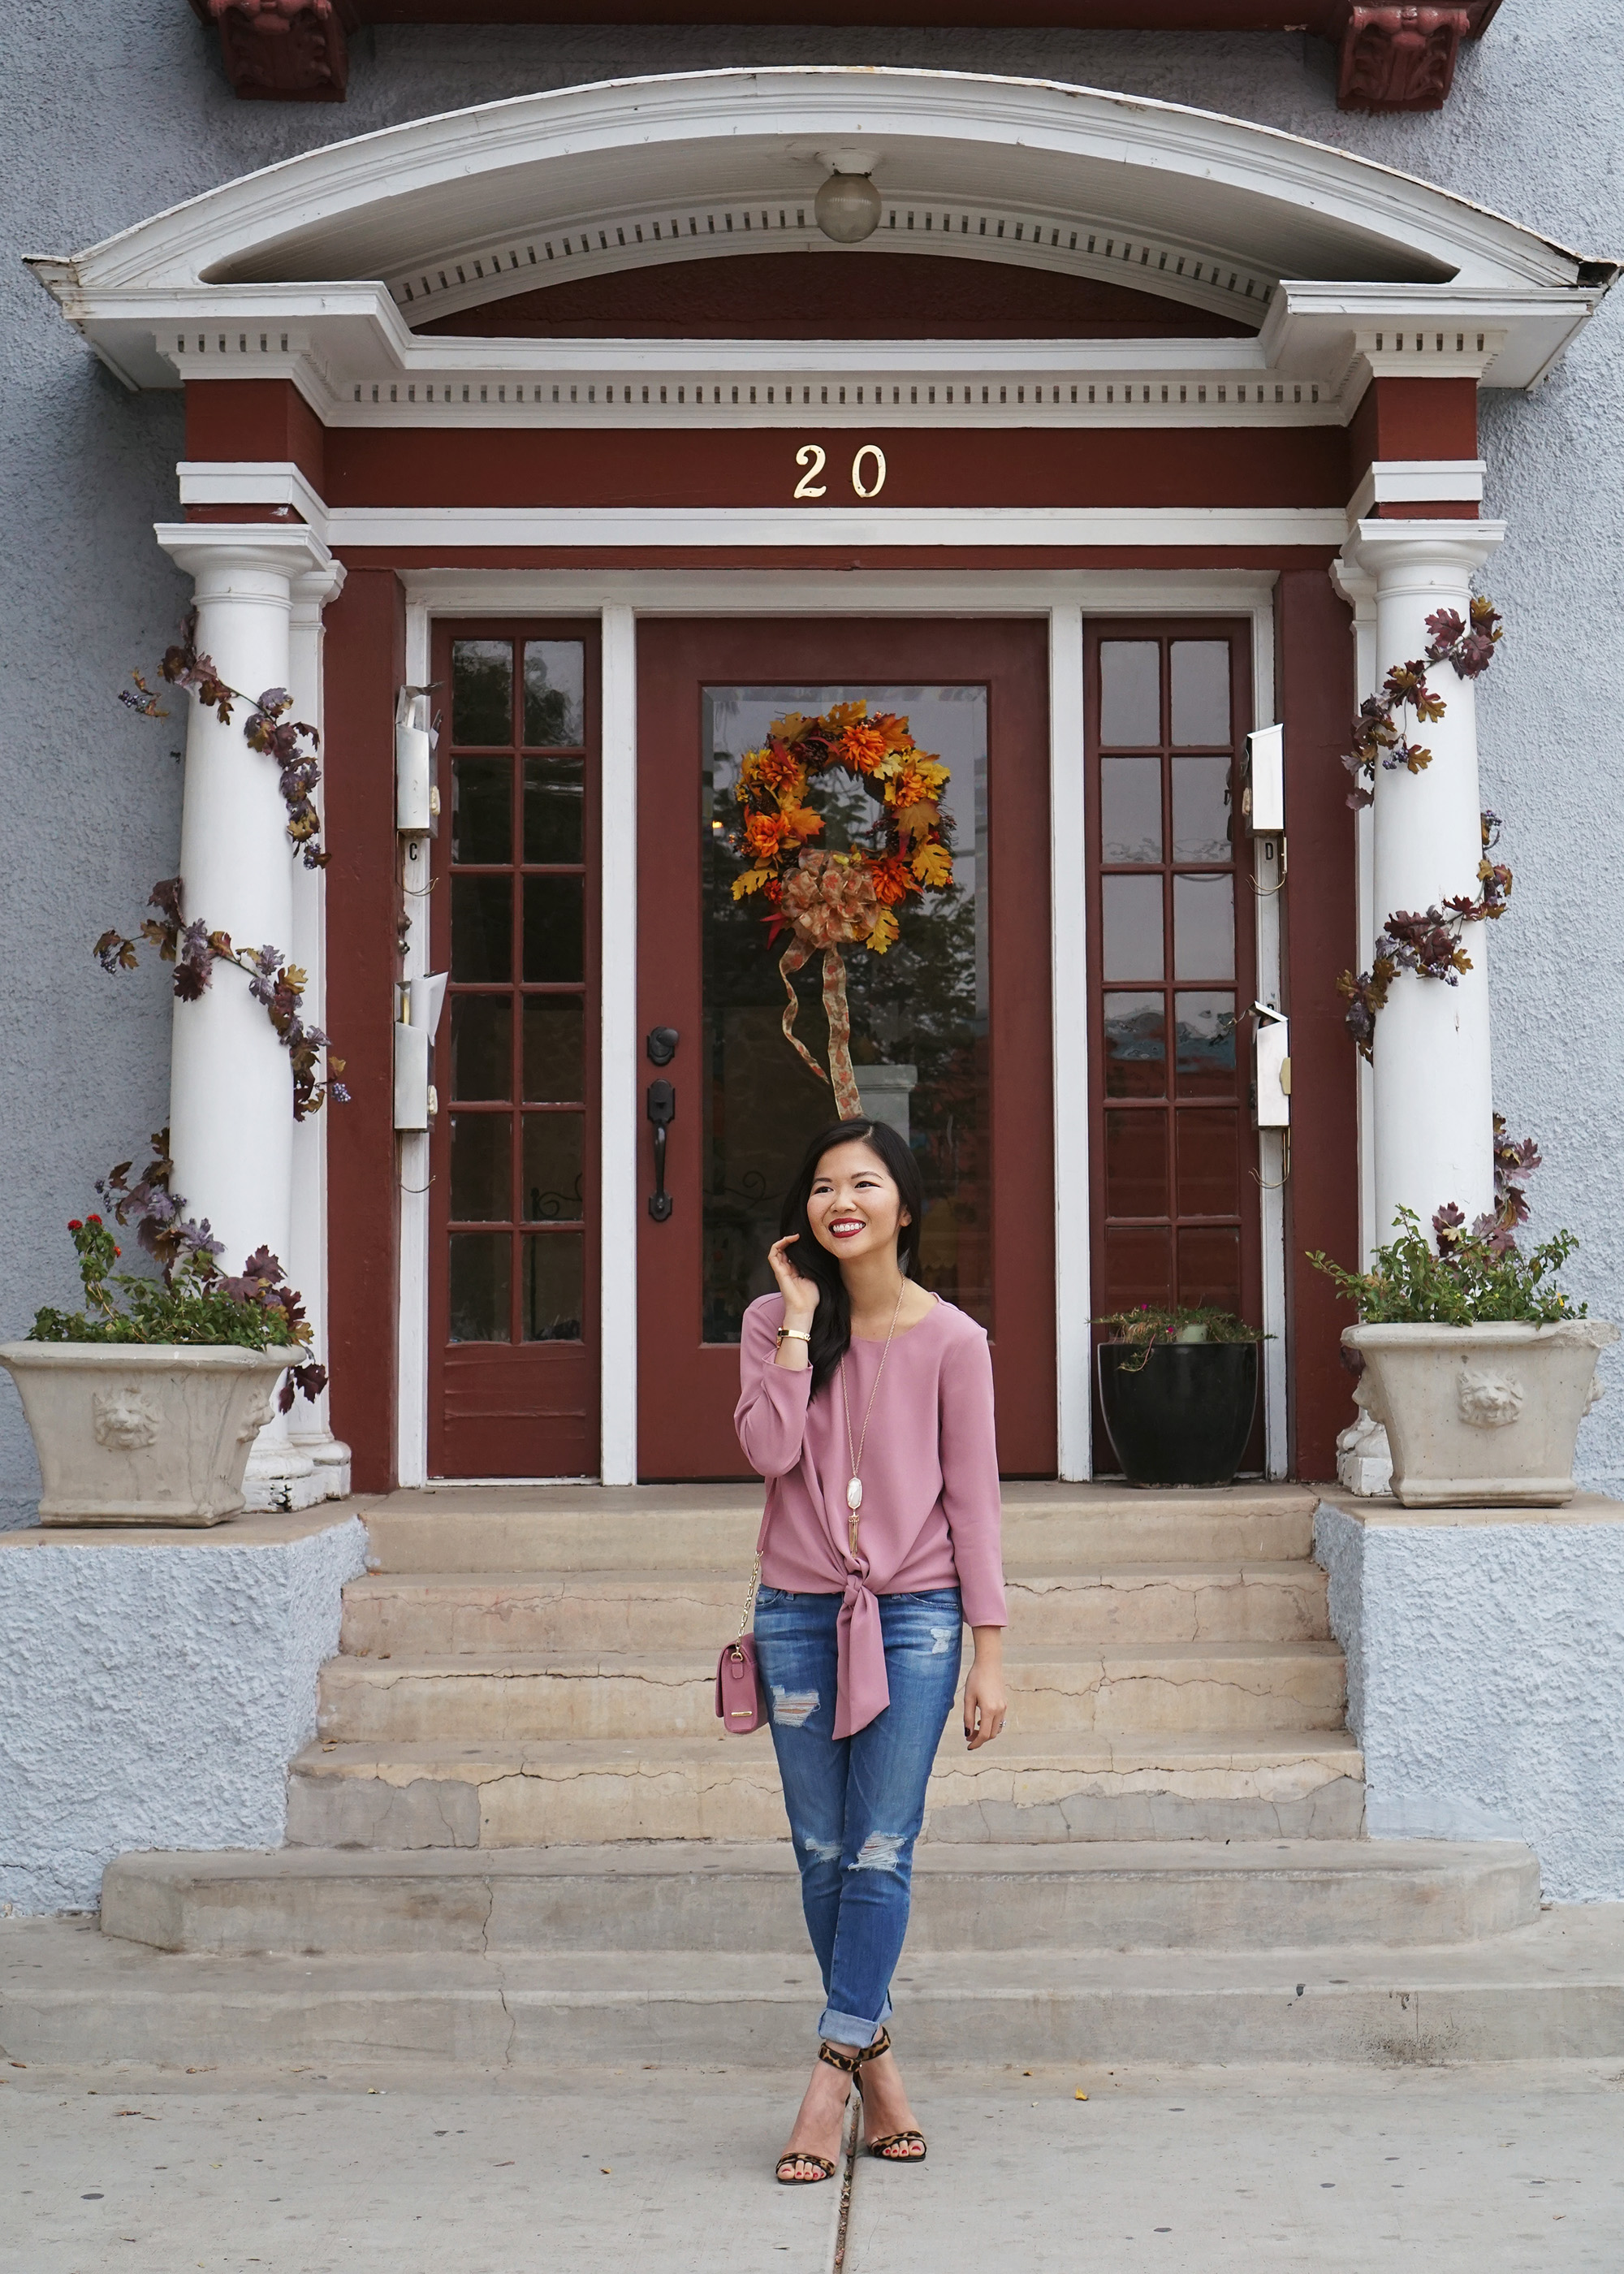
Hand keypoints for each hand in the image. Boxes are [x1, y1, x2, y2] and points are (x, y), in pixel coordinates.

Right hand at [768, 1234, 818, 1328]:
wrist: (804, 1310)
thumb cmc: (811, 1298)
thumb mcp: (816, 1277)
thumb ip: (813, 1267)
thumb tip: (819, 1254)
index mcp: (795, 1271)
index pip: (792, 1254)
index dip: (797, 1245)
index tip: (806, 1240)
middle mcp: (786, 1270)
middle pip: (783, 1251)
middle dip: (790, 1241)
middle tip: (801, 1235)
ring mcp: (781, 1271)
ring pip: (776, 1251)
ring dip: (783, 1241)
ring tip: (794, 1236)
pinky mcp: (778, 1272)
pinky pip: (772, 1255)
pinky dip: (778, 1245)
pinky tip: (789, 1240)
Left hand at [963, 1635, 1005, 1749]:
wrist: (989, 1664)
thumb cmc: (976, 1679)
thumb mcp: (968, 1698)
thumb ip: (967, 1717)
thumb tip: (967, 1733)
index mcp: (989, 1710)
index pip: (984, 1735)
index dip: (976, 1743)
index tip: (968, 1746)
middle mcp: (999, 1710)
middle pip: (991, 1734)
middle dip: (980, 1739)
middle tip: (968, 1737)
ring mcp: (1004, 1707)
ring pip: (997, 1729)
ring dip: (986, 1733)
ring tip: (974, 1729)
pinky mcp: (1004, 1703)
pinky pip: (999, 1721)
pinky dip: (991, 1725)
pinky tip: (981, 1721)